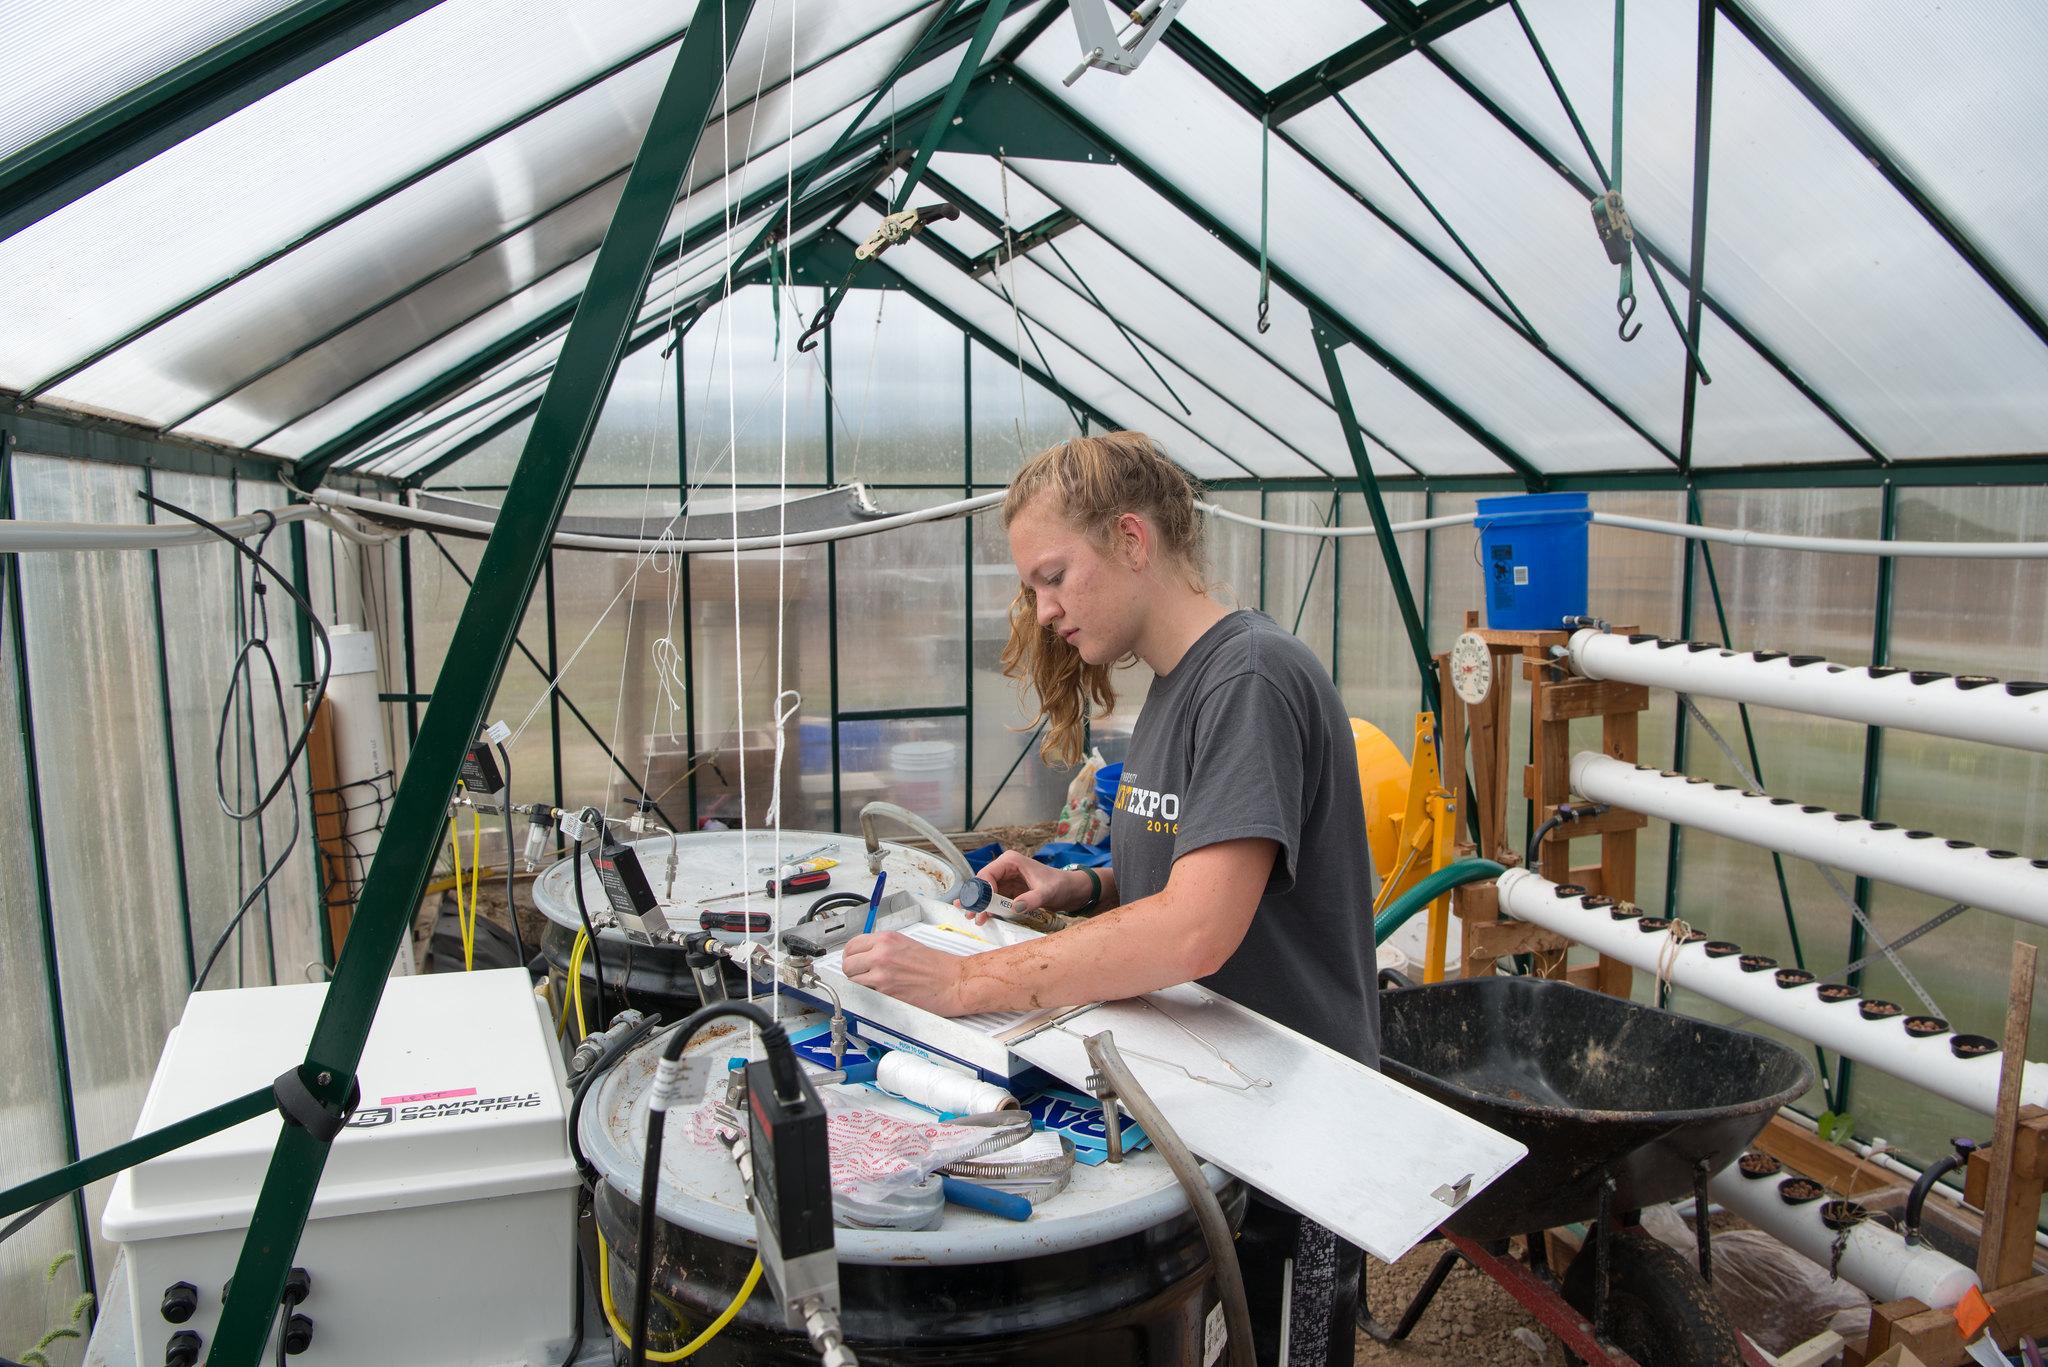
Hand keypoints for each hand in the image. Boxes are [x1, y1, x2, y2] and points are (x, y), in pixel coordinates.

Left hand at [841, 932, 969, 1013]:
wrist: (953, 981)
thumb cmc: (937, 965)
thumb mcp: (906, 944)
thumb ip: (884, 947)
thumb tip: (866, 954)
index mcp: (887, 940)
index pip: (852, 946)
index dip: (850, 955)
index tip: (853, 960)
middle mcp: (882, 955)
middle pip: (847, 964)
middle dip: (852, 971)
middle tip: (860, 975)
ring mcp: (882, 975)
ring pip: (852, 981)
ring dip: (859, 985)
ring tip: (872, 985)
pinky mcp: (887, 994)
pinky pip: (866, 995)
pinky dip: (870, 995)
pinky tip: (882, 993)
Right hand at [959, 850, 1082, 923]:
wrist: (1070, 891)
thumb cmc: (1060, 886)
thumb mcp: (1047, 893)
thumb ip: (1032, 899)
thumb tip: (1015, 907)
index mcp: (1011, 861)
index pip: (988, 873)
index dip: (982, 889)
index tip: (983, 905)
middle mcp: (1005, 868)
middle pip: (983, 883)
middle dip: (977, 899)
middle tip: (970, 915)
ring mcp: (1006, 880)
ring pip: (987, 893)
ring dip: (981, 906)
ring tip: (975, 919)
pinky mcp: (1009, 891)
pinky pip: (994, 899)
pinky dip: (989, 908)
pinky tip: (983, 918)